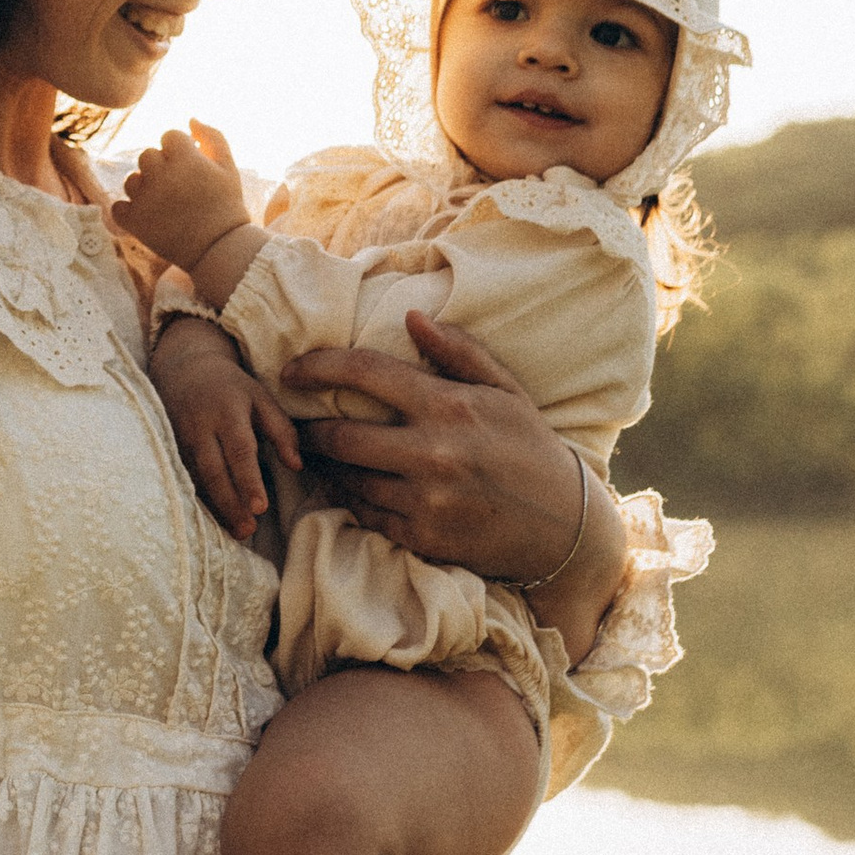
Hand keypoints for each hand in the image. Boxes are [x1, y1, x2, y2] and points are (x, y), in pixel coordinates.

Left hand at [118, 121, 251, 274]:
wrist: (219, 249)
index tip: (192, 168)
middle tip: (180, 189)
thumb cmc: (227, 205)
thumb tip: (190, 119)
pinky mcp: (134, 221)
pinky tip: (149, 216)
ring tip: (166, 204)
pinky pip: (119, 206)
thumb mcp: (229, 167)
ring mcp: (144, 198)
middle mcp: (160, 174)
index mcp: (184, 158)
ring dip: (145, 187)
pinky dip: (129, 211)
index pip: (169, 136)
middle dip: (161, 167)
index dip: (180, 151)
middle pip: (147, 155)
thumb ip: (212, 137)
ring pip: (132, 179)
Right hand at [150, 311, 303, 543]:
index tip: (260, 507)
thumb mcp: (260, 397)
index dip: (248, 480)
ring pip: (197, 480)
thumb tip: (296, 465)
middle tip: (248, 530)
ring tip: (238, 532)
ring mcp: (181, 440)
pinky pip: (186, 480)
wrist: (183, 369)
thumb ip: (281, 429)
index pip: (239, 450)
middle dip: (231, 503)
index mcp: (227, 412)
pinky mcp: (171, 450)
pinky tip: (217, 521)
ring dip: (217, 507)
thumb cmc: (230, 387)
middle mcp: (200, 427)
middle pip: (214, 470)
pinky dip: (202, 501)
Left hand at [285, 310, 618, 594]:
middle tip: (294, 423)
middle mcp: (432, 452)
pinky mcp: (423, 537)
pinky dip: (351, 498)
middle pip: (341, 436)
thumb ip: (458, 352)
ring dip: (326, 466)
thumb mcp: (505, 391)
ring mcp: (426, 499)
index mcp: (449, 406)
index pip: (365, 373)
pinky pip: (366, 514)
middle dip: (307, 428)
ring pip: (348, 479)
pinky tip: (348, 486)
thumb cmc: (531, 449)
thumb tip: (414, 317)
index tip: (291, 370)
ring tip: (318, 454)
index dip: (318, 367)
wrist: (564, 526)